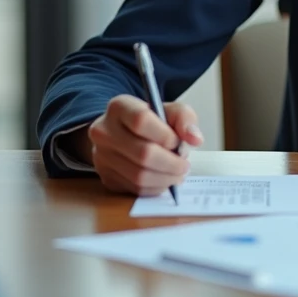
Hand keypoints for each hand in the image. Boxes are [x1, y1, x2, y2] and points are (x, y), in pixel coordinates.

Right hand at [86, 94, 204, 195]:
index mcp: (119, 107)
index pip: (141, 120)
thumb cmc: (151, 122)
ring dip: (166, 178)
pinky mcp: (106, 177)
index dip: (165, 135)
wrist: (124, 135)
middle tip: (184, 164)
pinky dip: (156, 187)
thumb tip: (195, 139)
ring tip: (177, 173)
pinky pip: (135, 189)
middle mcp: (103, 131)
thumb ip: (185, 119)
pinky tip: (164, 179)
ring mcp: (101, 156)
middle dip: (171, 163)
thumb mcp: (170, 111)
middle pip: (142, 153)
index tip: (177, 141)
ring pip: (139, 175)